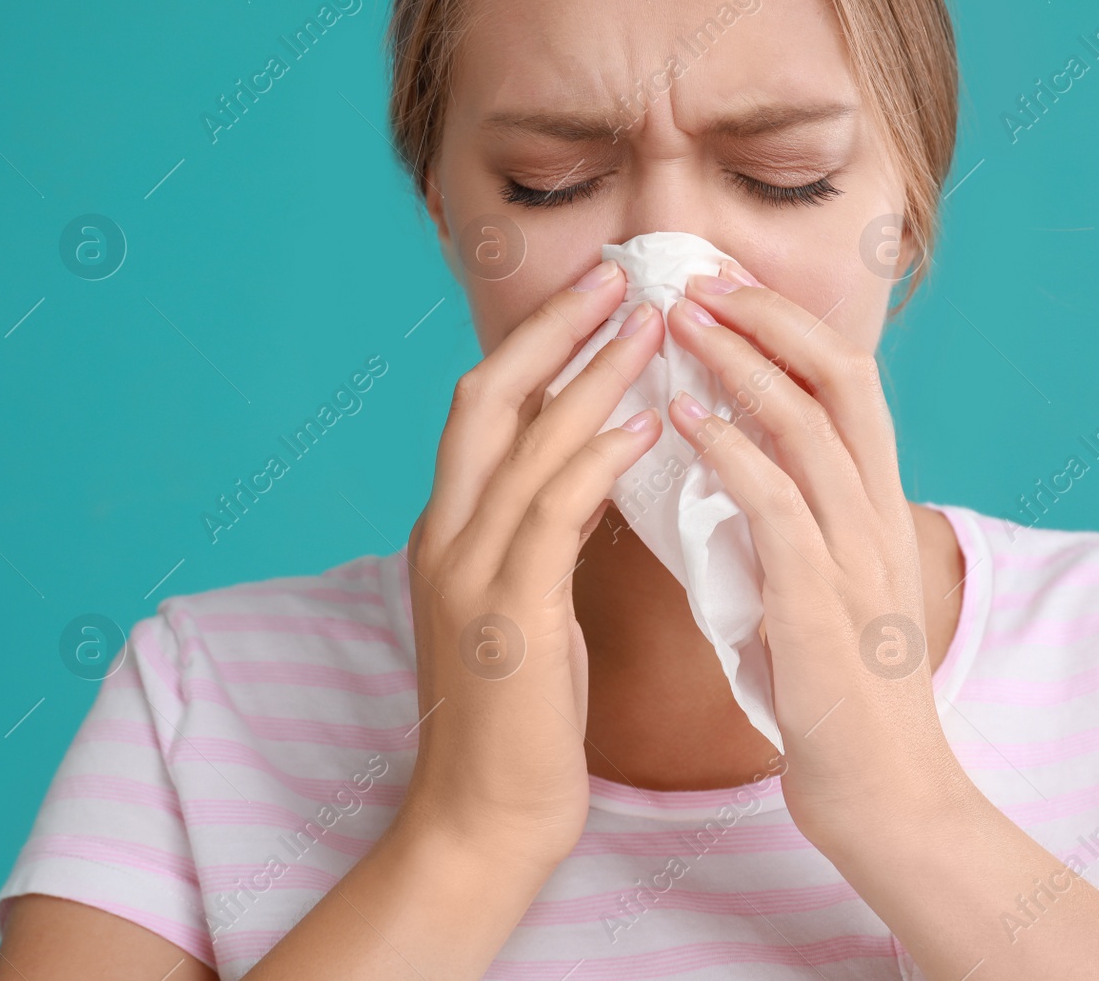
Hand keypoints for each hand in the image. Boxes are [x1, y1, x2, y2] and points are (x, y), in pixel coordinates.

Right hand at [400, 259, 665, 869]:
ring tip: (653, 326)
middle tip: (621, 276)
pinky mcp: (504, 614)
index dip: (539, 344)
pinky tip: (645, 425)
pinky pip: (551, 512)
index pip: (488, 409)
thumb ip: (543, 539)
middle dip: (554, 329)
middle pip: (488, 396)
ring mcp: (467, 572)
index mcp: (451, 531)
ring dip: (590, 376)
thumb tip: (594, 475)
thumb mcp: (526, 609)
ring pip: (523, 442)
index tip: (599, 296)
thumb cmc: (520, 721)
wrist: (482, 822)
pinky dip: (596, 458)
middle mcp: (445, 536)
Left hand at [664, 260, 969, 853]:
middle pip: (840, 377)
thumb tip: (729, 466)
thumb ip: (790, 523)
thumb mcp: (821, 588)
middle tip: (695, 279)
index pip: (845, 383)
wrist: (886, 796)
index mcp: (875, 507)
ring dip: (740, 364)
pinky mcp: (825, 605)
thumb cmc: (839, 695)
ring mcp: (858, 556)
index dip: (785, 325)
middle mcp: (878, 515)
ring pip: (810, 425)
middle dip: (767, 317)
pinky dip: (731, 453)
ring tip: (677, 324)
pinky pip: (780, 505)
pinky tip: (682, 422)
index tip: (722, 289)